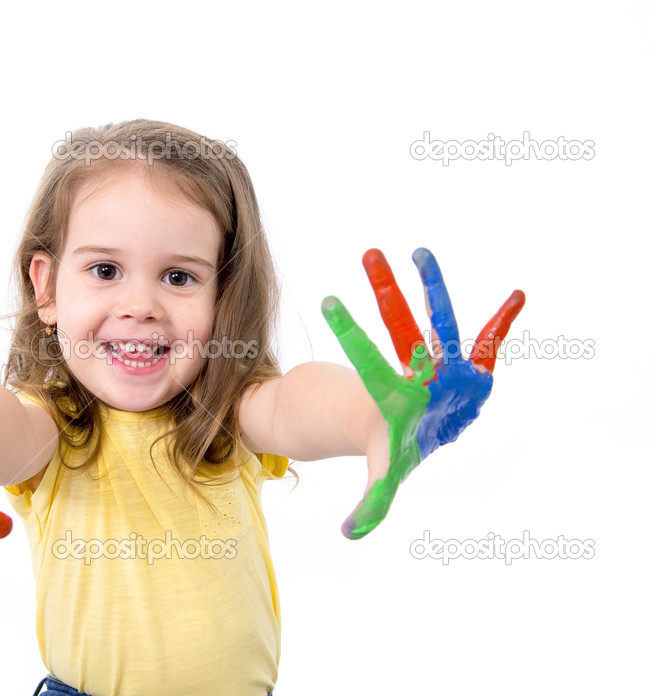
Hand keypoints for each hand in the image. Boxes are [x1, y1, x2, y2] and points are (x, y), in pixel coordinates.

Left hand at [321, 248, 523, 539]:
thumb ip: (372, 501)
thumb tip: (348, 535)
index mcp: (393, 396)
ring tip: (420, 251)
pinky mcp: (470, 370)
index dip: (351, 332)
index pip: (368, 360)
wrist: (410, 428)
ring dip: (432, 288)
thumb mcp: (386, 475)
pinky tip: (517, 295)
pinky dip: (503, 323)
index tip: (327, 301)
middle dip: (387, 294)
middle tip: (370, 254)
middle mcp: (415, 373)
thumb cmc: (396, 445)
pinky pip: (489, 343)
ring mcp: (441, 367)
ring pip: (437, 323)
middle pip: (400, 329)